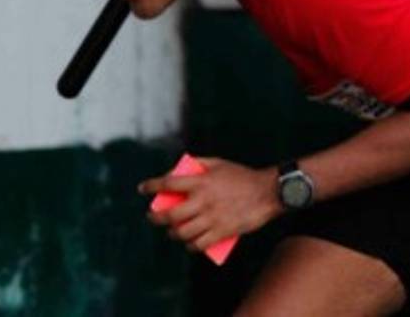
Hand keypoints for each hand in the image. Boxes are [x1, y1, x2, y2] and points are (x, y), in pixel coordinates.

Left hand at [140, 158, 280, 253]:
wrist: (266, 192)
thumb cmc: (241, 176)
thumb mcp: (219, 163)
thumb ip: (198, 164)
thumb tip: (177, 169)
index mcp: (201, 181)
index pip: (169, 184)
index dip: (152, 186)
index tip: (142, 189)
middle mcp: (203, 201)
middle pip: (170, 215)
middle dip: (156, 218)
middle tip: (153, 217)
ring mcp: (212, 218)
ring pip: (182, 232)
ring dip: (172, 233)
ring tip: (171, 231)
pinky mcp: (221, 232)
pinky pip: (198, 244)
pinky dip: (189, 245)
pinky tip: (187, 243)